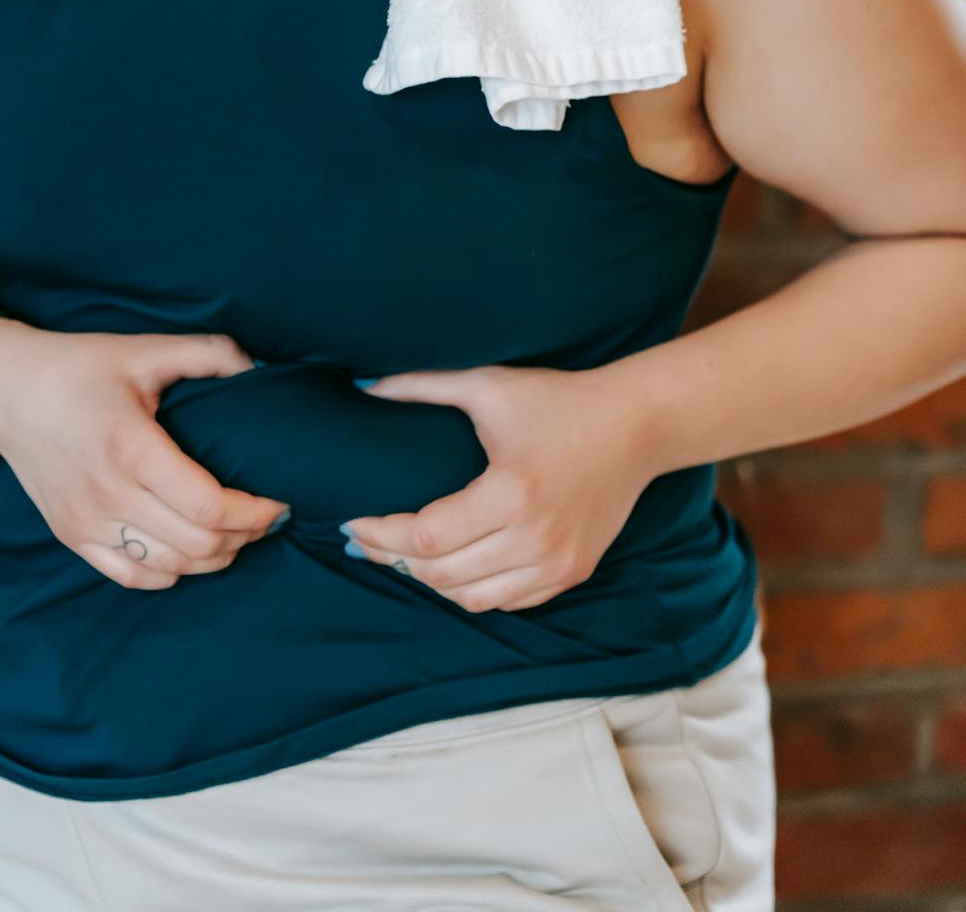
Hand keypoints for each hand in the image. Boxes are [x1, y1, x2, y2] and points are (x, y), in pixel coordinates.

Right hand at [0, 322, 288, 590]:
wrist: (5, 389)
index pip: (208, 506)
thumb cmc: (79, 367)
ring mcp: (86, 523)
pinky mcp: (71, 536)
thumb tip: (259, 369)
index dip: (253, 512)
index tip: (279, 500)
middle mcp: (108, 495)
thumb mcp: (143, 349)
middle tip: (266, 516)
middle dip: (244, 536)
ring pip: (170, 568)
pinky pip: (131, 577)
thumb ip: (208, 354)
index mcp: (131, 447)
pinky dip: (171, 573)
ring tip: (237, 533)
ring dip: (214, 558)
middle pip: (197, 544)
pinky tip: (191, 551)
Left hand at [342, 364, 656, 612]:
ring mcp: (558, 564)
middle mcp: (535, 539)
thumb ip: (422, 385)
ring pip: (472, 599)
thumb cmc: (558, 400)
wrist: (636, 426)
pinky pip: (508, 601)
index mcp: (511, 494)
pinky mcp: (572, 573)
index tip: (351, 523)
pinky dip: (472, 591)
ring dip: (431, 581)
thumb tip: (364, 385)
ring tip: (403, 554)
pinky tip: (451, 567)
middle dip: (394, 558)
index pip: (426, 537)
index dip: (380, 535)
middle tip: (365, 539)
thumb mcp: (489, 385)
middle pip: (442, 574)